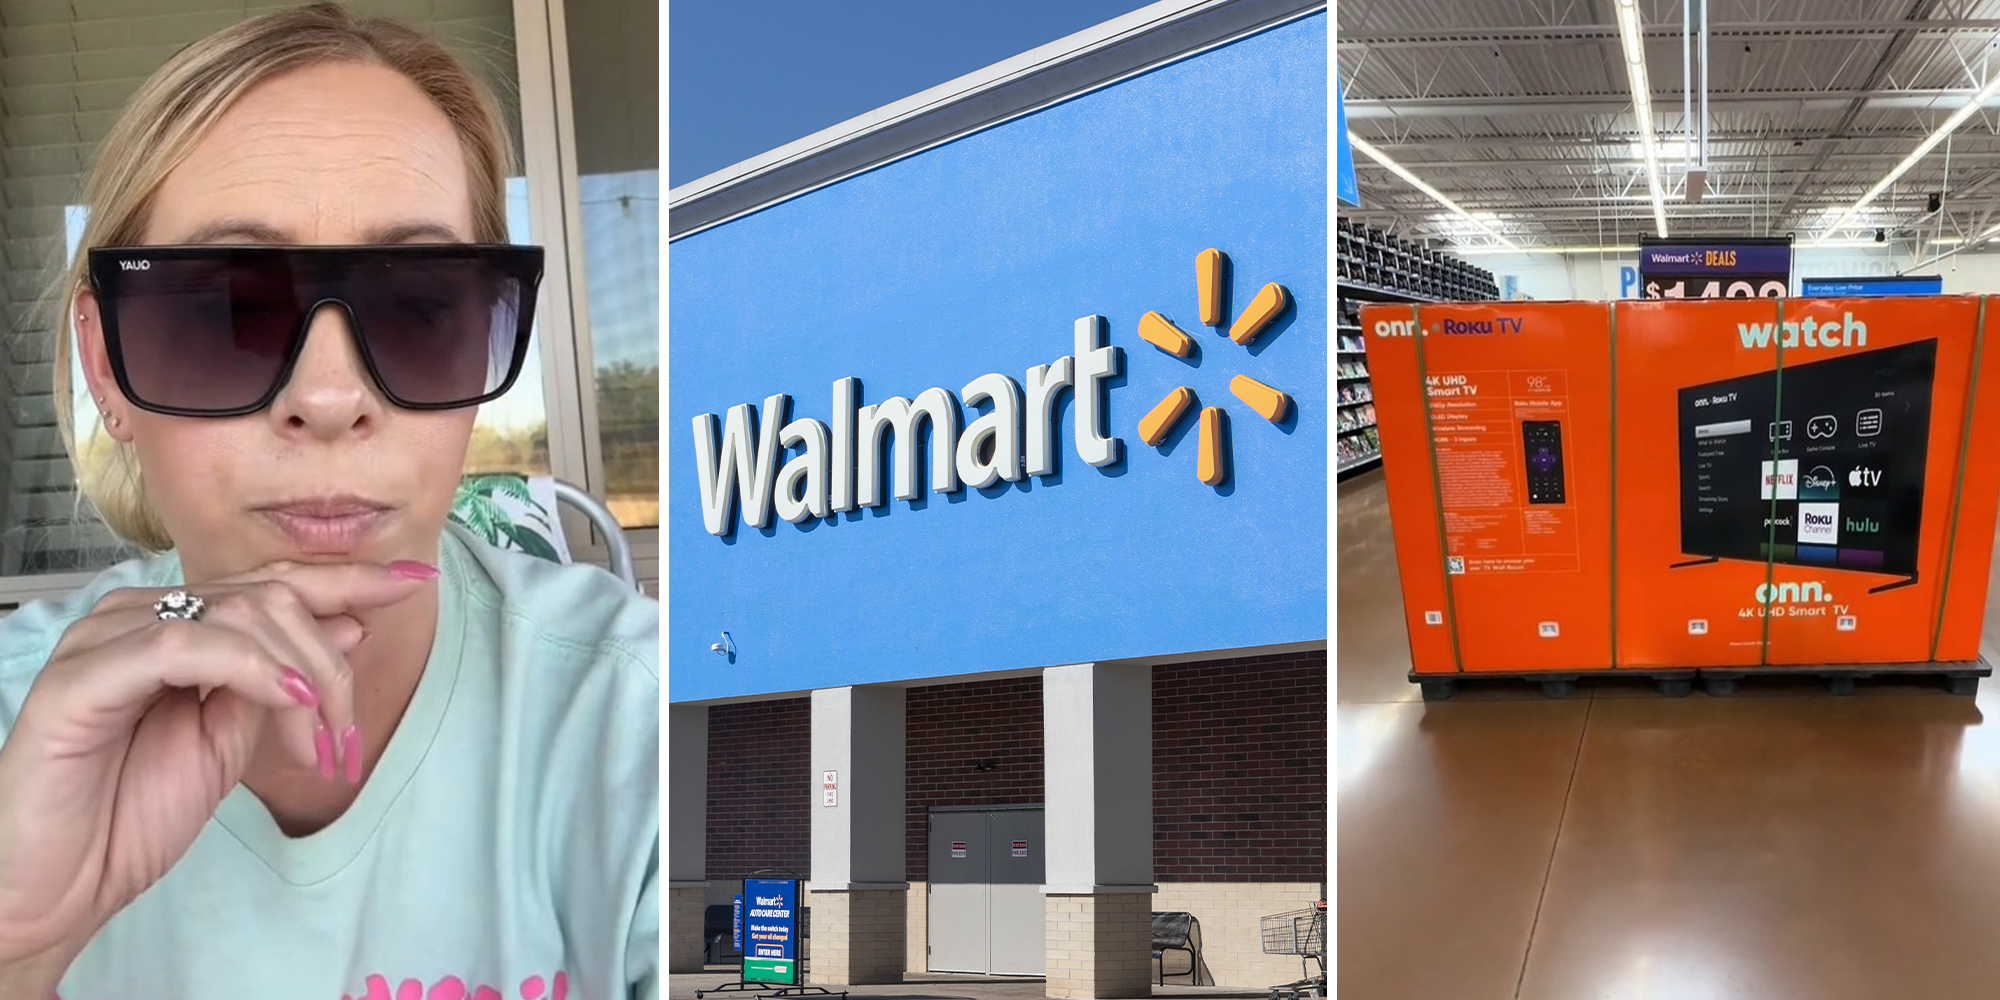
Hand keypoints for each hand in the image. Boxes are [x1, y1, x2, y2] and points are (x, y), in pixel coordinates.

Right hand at [0, 560, 433, 965]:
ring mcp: (103, 640)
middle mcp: (136, 617)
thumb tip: (350, 618)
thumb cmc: (133, 812)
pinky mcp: (80, 678)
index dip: (347, 579)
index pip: (271, 583)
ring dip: (301, 675)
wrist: (56, 885)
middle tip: (343, 737)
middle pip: (269, 597)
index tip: (416, 579)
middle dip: (329, 662)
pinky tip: (287, 703)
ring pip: (236, 613)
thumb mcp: (232, 738)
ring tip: (317, 742)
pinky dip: (249, 668)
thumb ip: (282, 677)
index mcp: (173, 625)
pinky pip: (182, 642)